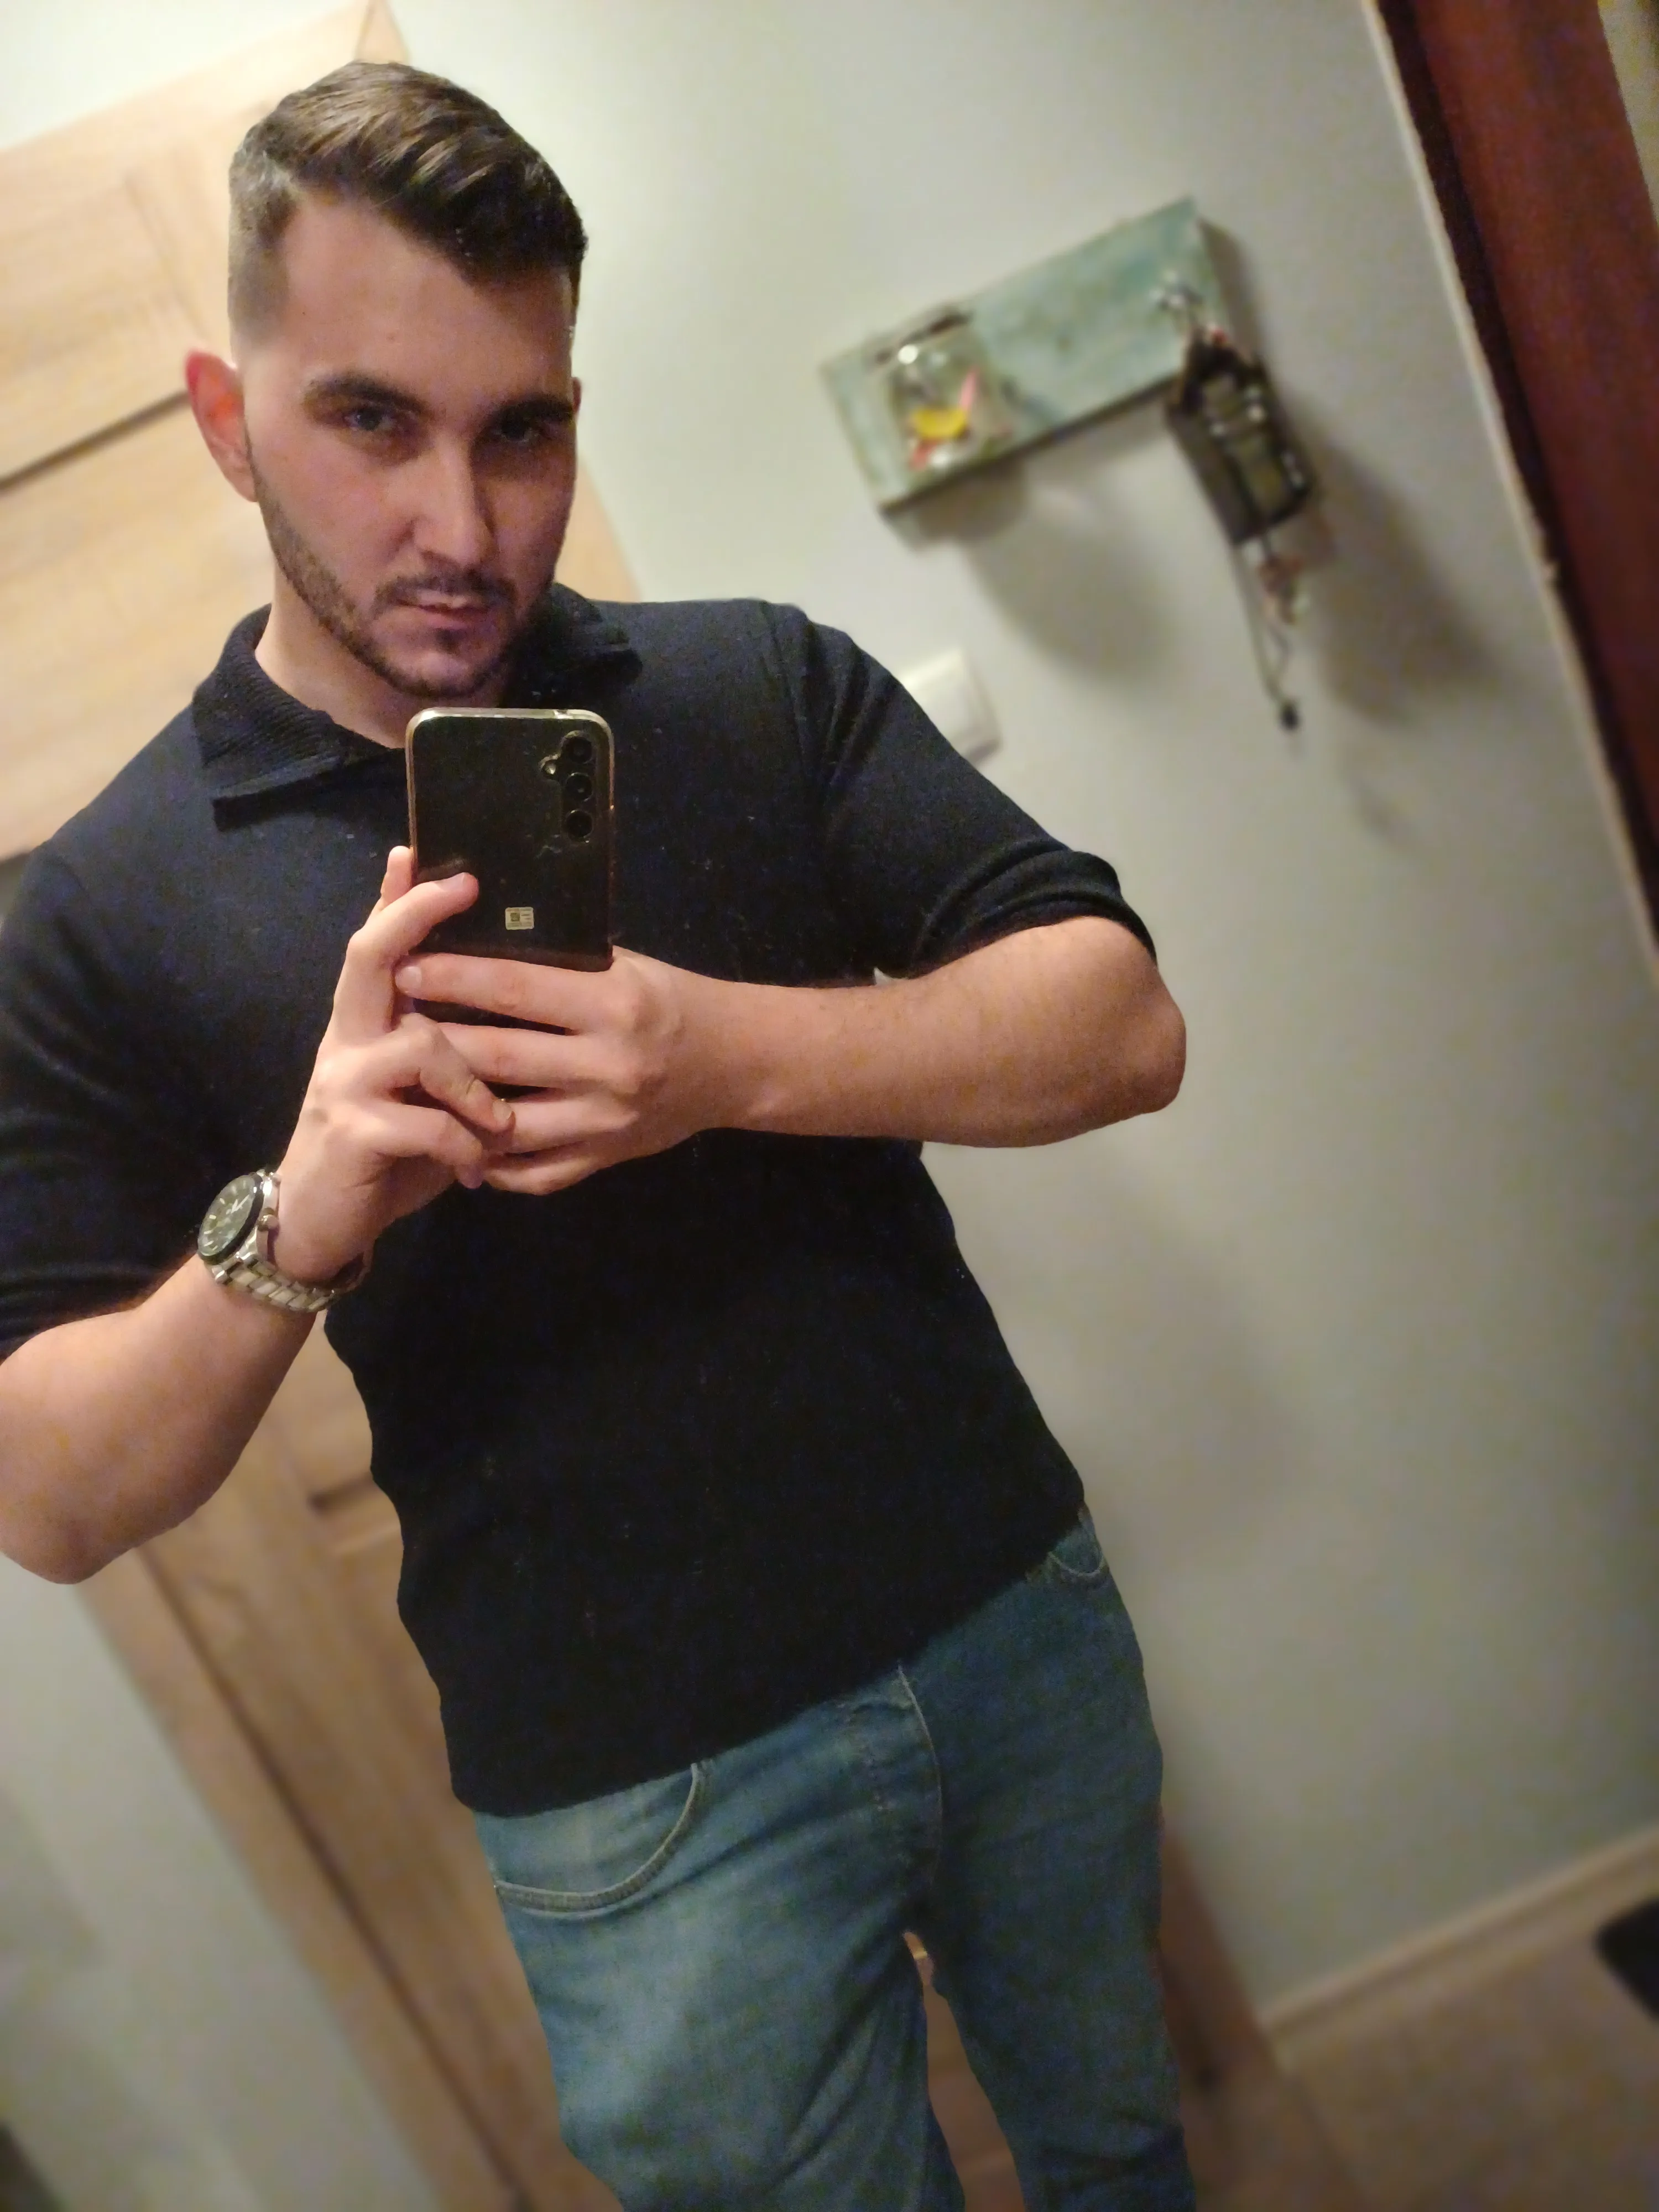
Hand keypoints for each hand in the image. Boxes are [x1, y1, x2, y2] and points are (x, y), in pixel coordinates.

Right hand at [274, 850, 516, 1279]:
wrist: (316, 1226)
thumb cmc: (383, 1158)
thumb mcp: (418, 1098)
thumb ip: (447, 1056)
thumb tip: (507, 1015)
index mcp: (364, 1027)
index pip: (375, 946)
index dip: (394, 899)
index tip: (415, 851)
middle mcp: (346, 1041)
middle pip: (371, 958)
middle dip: (416, 917)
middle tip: (463, 887)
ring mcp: (344, 1084)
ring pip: (420, 1044)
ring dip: (472, 1082)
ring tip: (498, 1124)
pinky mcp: (351, 1132)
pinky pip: (423, 1121)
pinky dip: (461, 1144)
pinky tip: (473, 1169)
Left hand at [391, 944, 737, 1193]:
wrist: (734, 1063)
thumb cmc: (670, 999)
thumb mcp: (623, 966)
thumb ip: (559, 962)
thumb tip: (476, 936)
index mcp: (614, 1003)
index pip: (515, 987)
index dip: (453, 977)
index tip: (405, 967)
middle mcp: (609, 1064)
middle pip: (498, 1056)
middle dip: (434, 1040)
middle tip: (386, 1025)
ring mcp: (604, 1120)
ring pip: (505, 1122)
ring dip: (451, 1105)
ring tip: (408, 1085)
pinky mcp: (604, 1159)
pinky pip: (532, 1172)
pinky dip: (489, 1163)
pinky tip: (457, 1141)